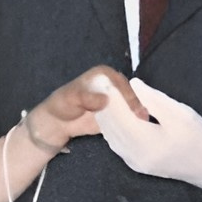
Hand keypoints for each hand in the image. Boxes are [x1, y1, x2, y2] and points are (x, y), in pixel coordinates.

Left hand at [22, 68, 139, 153]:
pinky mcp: (118, 113)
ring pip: (131, 104)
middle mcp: (112, 85)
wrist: (59, 122)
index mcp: (103, 75)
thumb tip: (105, 100)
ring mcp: (116, 100)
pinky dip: (134, 120)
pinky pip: (128, 115)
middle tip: (140, 114)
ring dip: (138, 112)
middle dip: (136, 103)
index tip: (130, 103)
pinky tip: (139, 126)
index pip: (119, 80)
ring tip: (143, 121)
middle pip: (129, 92)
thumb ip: (86, 97)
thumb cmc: (64, 103)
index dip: (126, 91)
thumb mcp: (71, 97)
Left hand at [98, 77, 201, 189]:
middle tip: (101, 86)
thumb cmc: (200, 140)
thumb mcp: (182, 114)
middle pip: (111, 126)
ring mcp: (134, 161)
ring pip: (111, 135)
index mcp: (146, 141)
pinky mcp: (136, 164)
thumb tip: (134, 83)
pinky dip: (112, 128)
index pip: (120, 115)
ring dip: (106, 117)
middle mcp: (134, 154)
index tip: (106, 80)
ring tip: (106, 99)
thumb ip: (155, 99)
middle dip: (105, 105)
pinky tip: (114, 118)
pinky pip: (116, 143)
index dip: (112, 96)